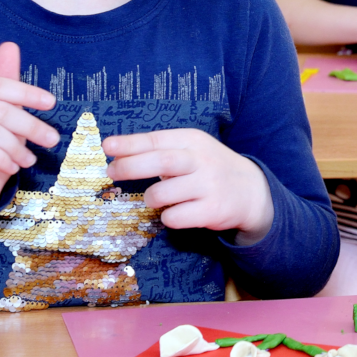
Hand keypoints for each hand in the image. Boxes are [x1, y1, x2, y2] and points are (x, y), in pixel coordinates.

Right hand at [0, 42, 60, 212]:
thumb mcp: (4, 116)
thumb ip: (6, 84)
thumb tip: (9, 46)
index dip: (25, 91)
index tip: (51, 103)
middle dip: (31, 126)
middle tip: (51, 140)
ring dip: (18, 148)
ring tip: (27, 159)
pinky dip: (4, 160)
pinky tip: (11, 168)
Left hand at [104, 127, 276, 242]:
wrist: (250, 190)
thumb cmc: (209, 168)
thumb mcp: (191, 150)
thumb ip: (161, 151)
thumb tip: (116, 156)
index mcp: (193, 141)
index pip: (157, 139)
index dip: (130, 144)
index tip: (106, 146)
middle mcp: (202, 160)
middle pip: (161, 162)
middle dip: (130, 167)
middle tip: (111, 173)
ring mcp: (209, 185)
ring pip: (162, 194)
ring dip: (150, 198)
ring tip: (155, 198)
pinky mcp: (212, 210)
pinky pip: (174, 217)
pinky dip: (167, 217)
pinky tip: (176, 212)